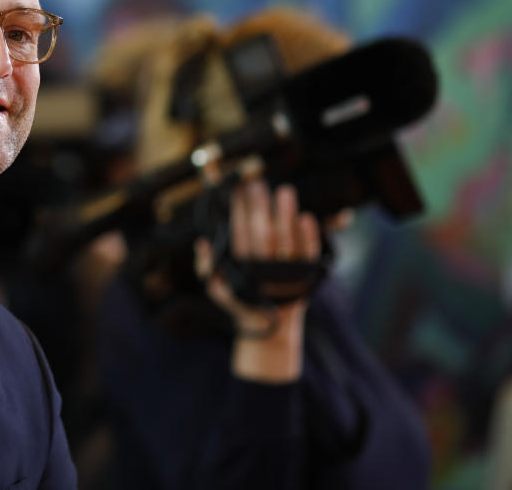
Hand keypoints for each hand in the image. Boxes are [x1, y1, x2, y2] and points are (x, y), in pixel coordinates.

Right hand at [194, 180, 319, 382]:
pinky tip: (306, 216)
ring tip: (284, 191)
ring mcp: (287, 274)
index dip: (239, 211)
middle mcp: (264, 272)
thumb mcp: (218, 287)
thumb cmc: (242, 300)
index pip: (239, 234)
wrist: (271, 327)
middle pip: (263, 234)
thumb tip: (202, 242)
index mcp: (242, 271)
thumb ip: (207, 266)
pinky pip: (309, 254)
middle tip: (258, 184)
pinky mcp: (307, 276)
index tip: (238, 190)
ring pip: (287, 241)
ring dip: (285, 215)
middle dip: (260, 207)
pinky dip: (309, 236)